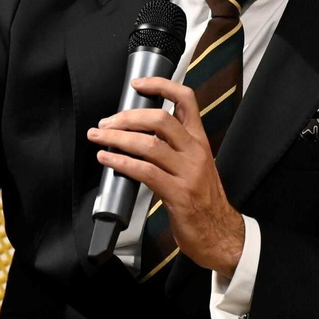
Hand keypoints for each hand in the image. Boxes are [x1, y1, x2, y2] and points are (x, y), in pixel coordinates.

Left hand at [87, 76, 245, 275]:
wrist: (220, 234)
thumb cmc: (202, 200)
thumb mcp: (194, 165)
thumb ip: (172, 148)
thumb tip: (136, 134)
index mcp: (199, 140)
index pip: (186, 100)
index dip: (161, 86)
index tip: (137, 84)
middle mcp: (196, 151)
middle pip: (161, 119)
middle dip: (127, 117)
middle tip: (106, 122)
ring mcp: (188, 173)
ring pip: (149, 144)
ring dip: (117, 138)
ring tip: (98, 137)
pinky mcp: (178, 195)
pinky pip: (145, 172)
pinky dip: (121, 163)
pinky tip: (107, 160)